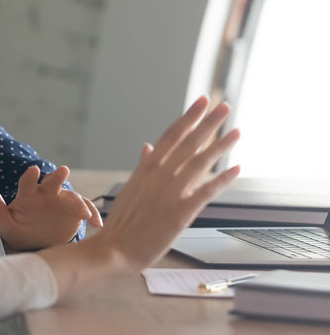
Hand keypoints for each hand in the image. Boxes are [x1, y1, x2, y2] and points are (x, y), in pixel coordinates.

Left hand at [0, 165, 102, 249]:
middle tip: (63, 171)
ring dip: (78, 202)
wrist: (38, 243)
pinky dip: (93, 215)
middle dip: (57, 177)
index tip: (32, 170)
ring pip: (72, 197)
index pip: (28, 182)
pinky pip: (86, 211)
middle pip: (53, 182)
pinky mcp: (76, 212)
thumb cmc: (20, 230)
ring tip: (83, 212)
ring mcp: (63, 202)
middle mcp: (47, 194)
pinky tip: (96, 224)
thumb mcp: (5, 222)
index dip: (30, 176)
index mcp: (29, 194)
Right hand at [36, 96, 240, 297]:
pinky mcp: (180, 212)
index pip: (171, 136)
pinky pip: (205, 192)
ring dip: (219, 146)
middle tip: (224, 106)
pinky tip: (236, 169)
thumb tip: (147, 146)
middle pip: (187, 143)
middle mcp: (159, 176)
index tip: (202, 102)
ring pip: (198, 162)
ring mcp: (170, 193)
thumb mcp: (131, 187)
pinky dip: (221, 180)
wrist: (114, 248)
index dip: (188, 118)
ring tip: (236, 131)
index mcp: (147, 169)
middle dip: (208, 123)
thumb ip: (143, 165)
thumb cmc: (123, 222)